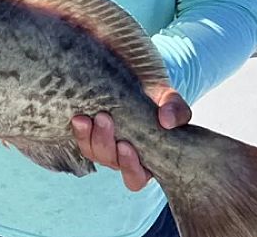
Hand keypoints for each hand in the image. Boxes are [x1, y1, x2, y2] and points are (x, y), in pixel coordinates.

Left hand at [70, 87, 191, 191]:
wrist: (136, 78)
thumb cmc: (157, 97)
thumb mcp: (170, 100)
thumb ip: (176, 110)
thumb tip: (167, 122)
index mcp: (147, 158)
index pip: (136, 178)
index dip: (130, 168)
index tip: (126, 146)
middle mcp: (123, 156)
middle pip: (111, 163)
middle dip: (106, 144)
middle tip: (105, 118)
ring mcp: (104, 145)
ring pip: (94, 153)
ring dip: (90, 136)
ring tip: (94, 115)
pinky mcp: (89, 133)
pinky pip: (81, 139)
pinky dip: (80, 130)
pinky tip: (80, 117)